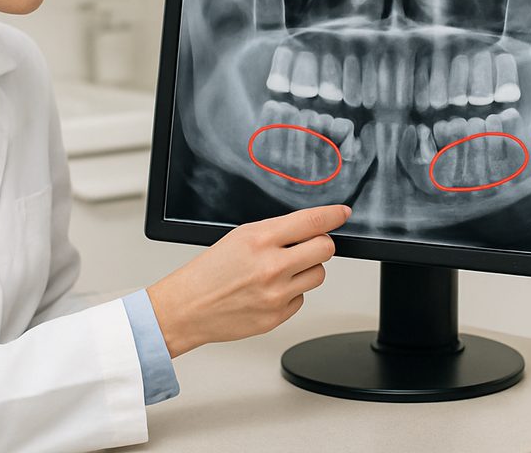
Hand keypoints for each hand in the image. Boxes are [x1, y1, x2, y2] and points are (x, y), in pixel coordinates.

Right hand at [145, 204, 350, 356]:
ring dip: (306, 270)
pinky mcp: (277, 316)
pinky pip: (301, 299)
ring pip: (318, 275)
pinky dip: (291, 293)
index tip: (342, 213)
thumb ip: (275, 232)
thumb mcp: (239, 238)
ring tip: (281, 271)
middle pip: (325, 249)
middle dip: (320, 245)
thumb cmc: (210, 271)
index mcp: (260, 240)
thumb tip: (309, 228)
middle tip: (308, 246)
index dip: (333, 215)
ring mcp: (276, 294)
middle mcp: (272, 266)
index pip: (311, 222)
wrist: (188, 308)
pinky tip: (269, 291)